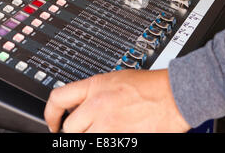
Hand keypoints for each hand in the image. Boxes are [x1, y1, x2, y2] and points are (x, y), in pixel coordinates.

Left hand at [44, 69, 190, 132]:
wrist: (175, 95)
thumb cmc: (151, 86)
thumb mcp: (116, 79)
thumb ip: (94, 93)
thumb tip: (80, 108)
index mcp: (95, 87)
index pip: (58, 98)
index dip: (50, 114)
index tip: (52, 123)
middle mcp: (98, 106)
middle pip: (69, 129)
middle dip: (74, 134)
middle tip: (83, 133)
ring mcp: (109, 126)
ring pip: (84, 141)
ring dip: (91, 138)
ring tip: (103, 133)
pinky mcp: (121, 140)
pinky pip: (105, 145)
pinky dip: (108, 142)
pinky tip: (116, 136)